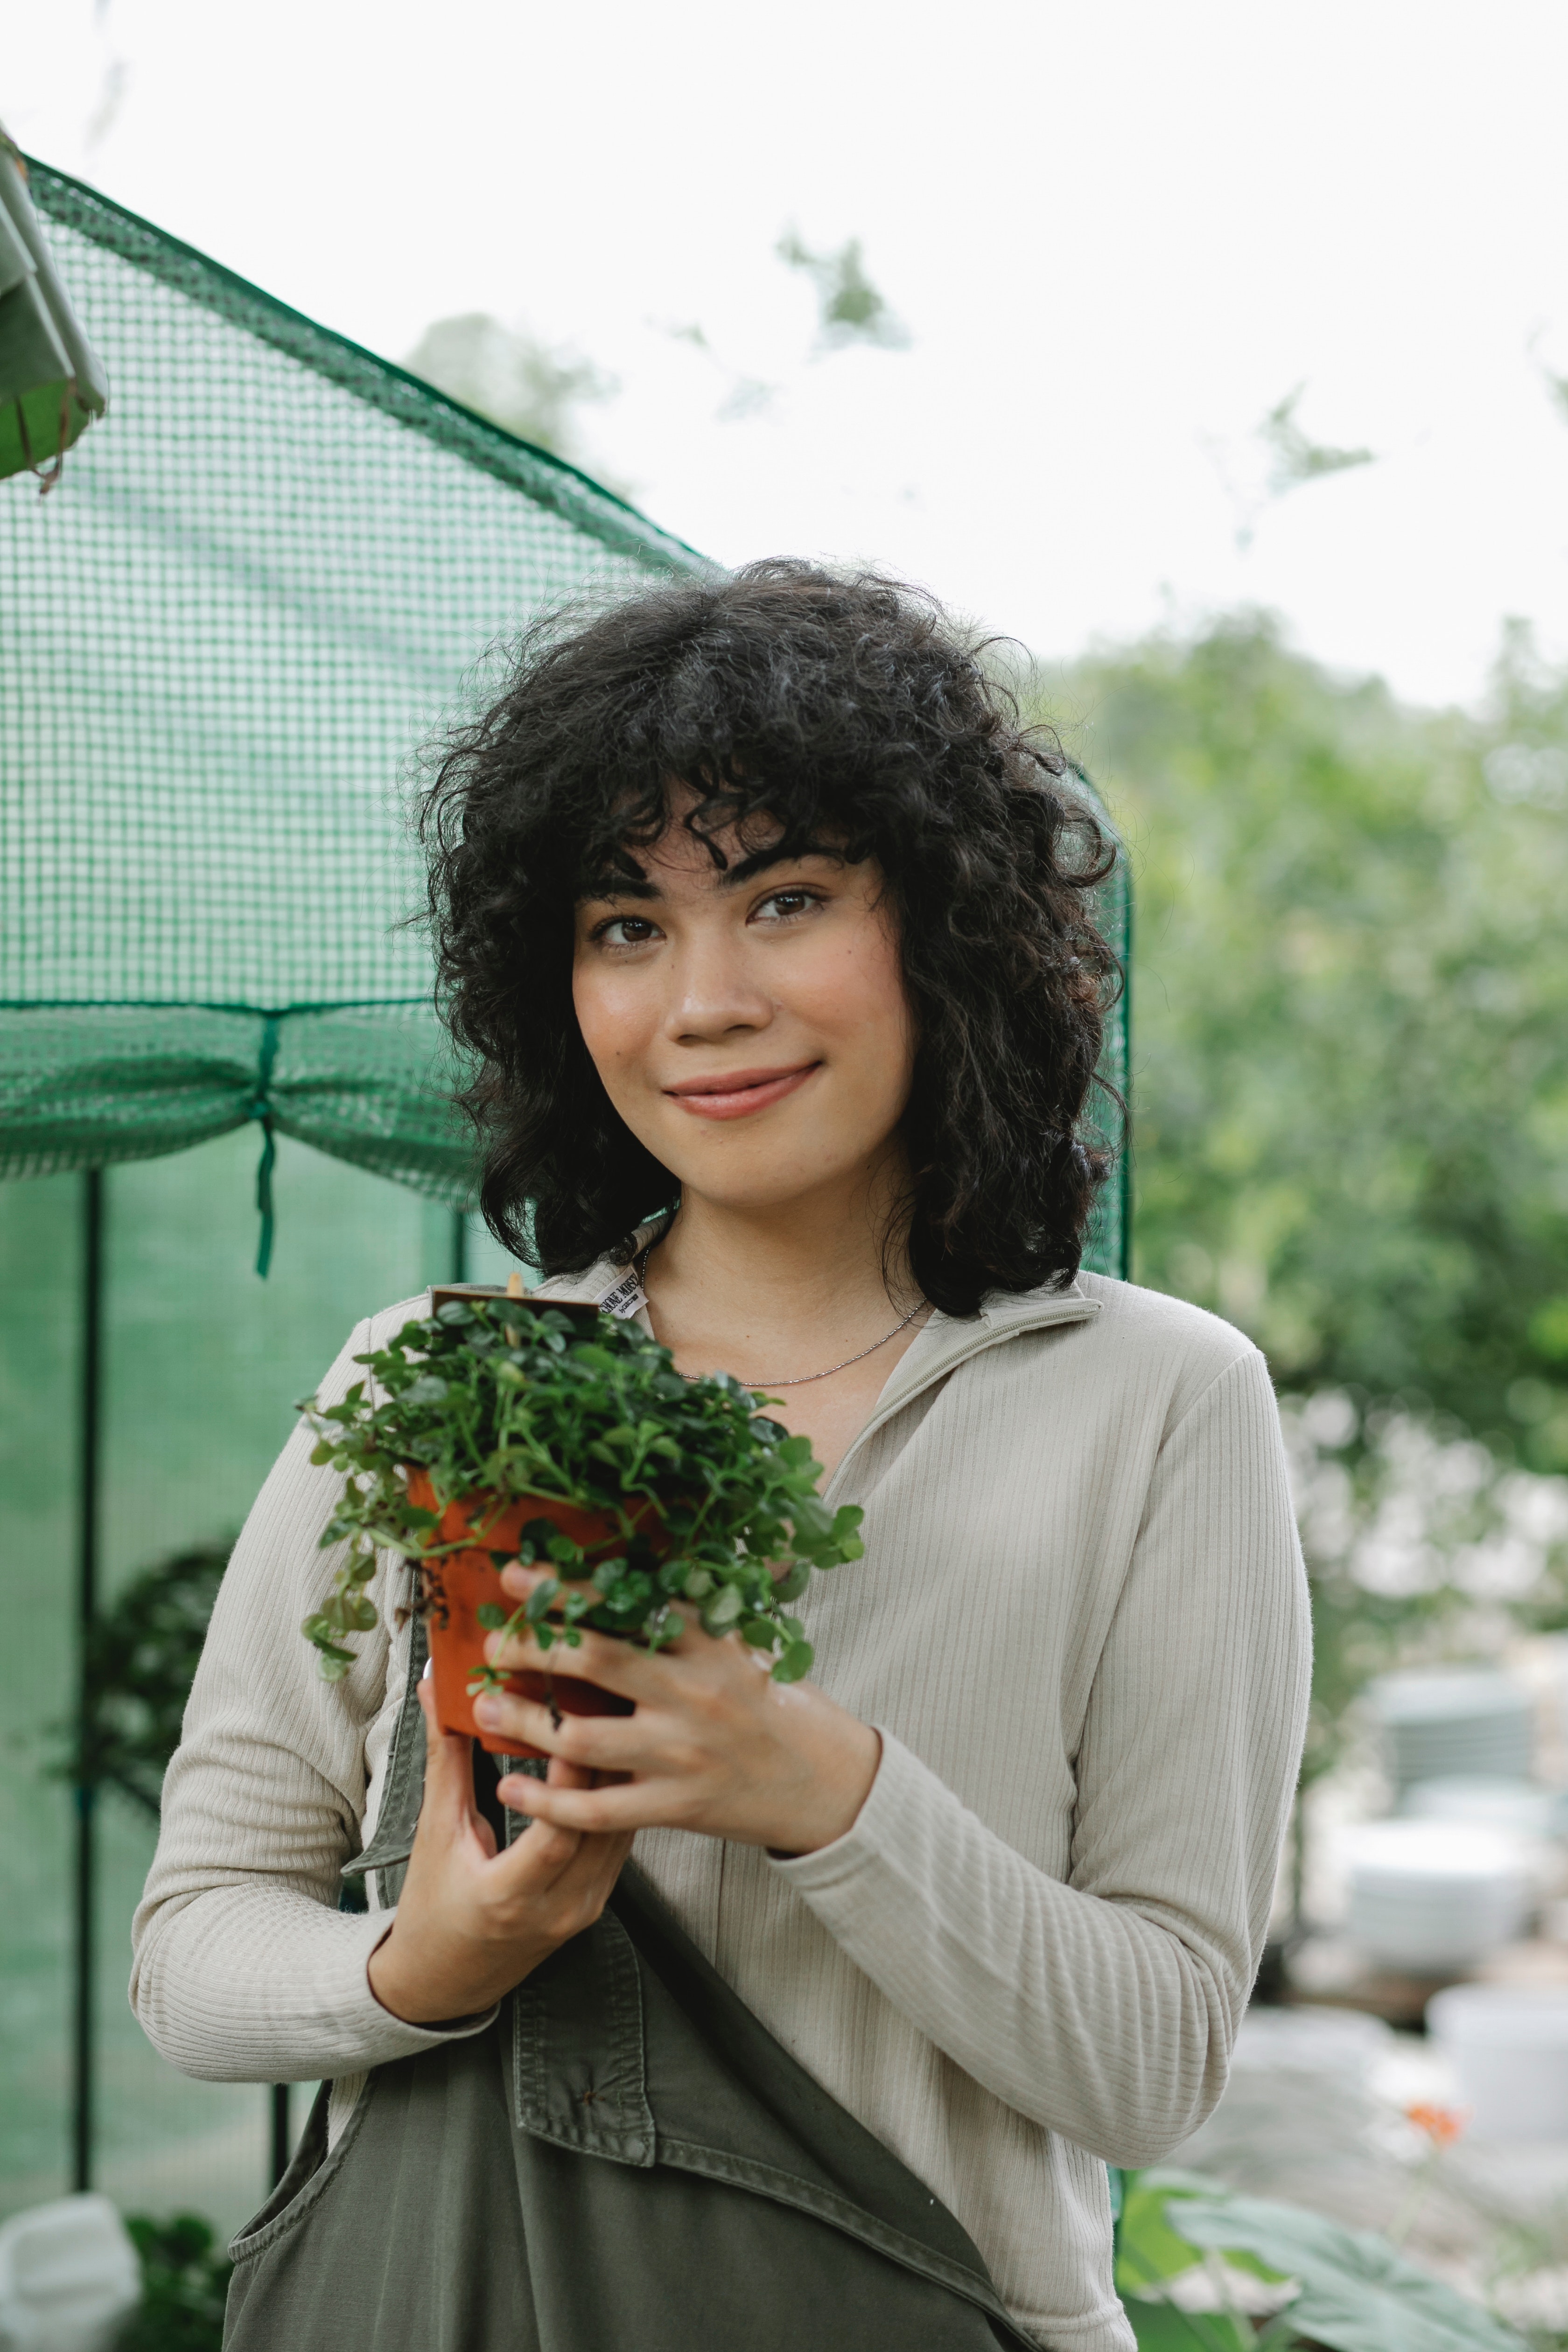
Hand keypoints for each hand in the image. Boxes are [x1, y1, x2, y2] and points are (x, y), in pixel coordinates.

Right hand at [366, 1679, 634, 2024]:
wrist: (443, 1980)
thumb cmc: (432, 1909)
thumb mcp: (434, 1834)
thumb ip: (445, 1761)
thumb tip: (436, 1692)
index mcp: (508, 1899)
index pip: (556, 1837)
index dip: (566, 1782)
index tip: (567, 1726)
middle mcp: (557, 1910)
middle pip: (598, 1827)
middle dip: (603, 1761)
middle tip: (605, 1702)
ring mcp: (584, 1909)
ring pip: (619, 1834)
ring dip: (617, 1777)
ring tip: (617, 1720)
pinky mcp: (597, 1902)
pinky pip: (619, 1846)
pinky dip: (616, 1802)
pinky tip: (616, 1762)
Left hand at [473, 1565, 881, 1855]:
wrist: (822, 1783)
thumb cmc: (771, 1707)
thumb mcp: (739, 1647)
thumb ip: (687, 1616)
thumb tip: (625, 1573)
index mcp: (709, 1643)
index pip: (626, 1603)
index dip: (565, 1587)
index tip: (518, 1574)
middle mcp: (693, 1693)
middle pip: (594, 1661)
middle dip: (531, 1647)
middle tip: (495, 1642)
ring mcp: (682, 1754)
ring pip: (581, 1738)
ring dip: (522, 1722)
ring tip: (485, 1709)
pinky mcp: (676, 1807)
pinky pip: (597, 1810)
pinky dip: (548, 1801)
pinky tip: (513, 1789)